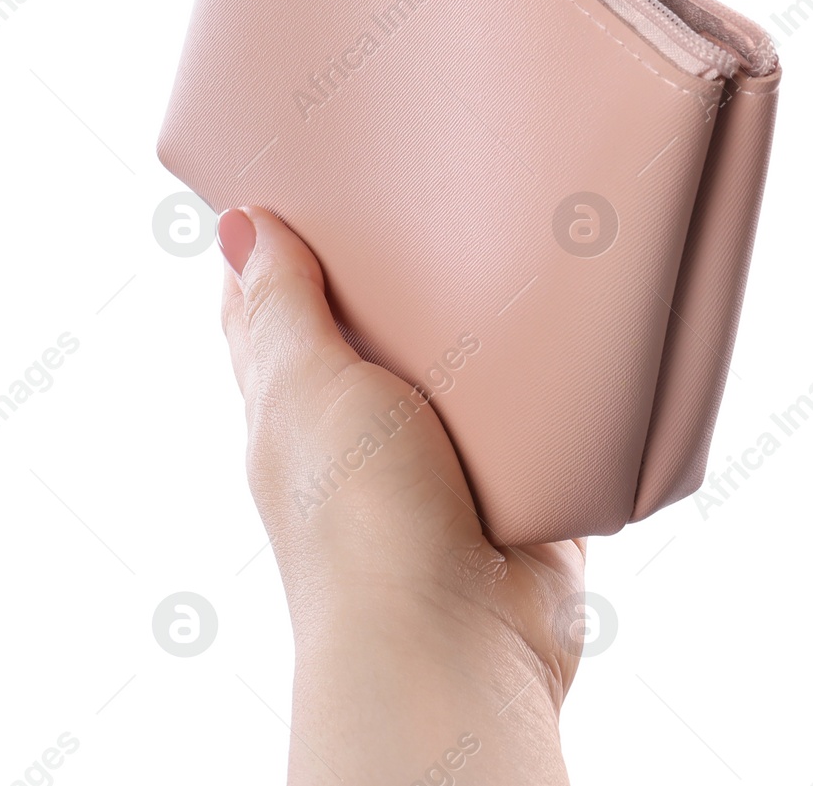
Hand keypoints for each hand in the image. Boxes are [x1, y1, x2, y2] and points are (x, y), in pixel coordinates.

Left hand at [218, 206, 580, 784]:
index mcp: (296, 403)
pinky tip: (574, 316)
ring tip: (520, 222)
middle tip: (442, 175)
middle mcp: (366, 424)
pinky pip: (538, 404)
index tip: (318, 172)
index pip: (274, 307)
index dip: (285, 241)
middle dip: (403, 261)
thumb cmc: (363, 523)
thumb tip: (237, 225)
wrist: (458, 640)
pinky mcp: (518, 473)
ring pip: (462, 358)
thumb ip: (284, 309)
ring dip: (485, 312)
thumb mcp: (308, 392)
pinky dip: (551, 370)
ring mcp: (443, 451)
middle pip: (376, 322)